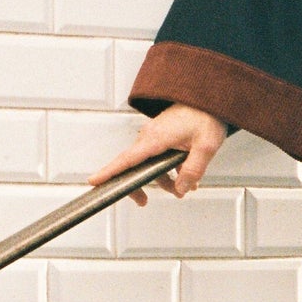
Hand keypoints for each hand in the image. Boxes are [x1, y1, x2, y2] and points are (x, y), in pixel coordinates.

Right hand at [89, 103, 227, 206]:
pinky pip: (157, 158)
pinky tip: (184, 178)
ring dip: (164, 180)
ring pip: (149, 165)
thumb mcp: (205, 147)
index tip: (94, 181)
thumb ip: (193, 170)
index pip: (127, 158)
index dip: (110, 172)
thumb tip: (181, 188)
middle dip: (139, 185)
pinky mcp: (160, 137)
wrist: (208, 100)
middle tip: (143, 202)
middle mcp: (149, 137)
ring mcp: (153, 137)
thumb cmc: (206, 116)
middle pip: (134, 166)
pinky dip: (168, 170)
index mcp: (155, 138)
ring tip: (181, 190)